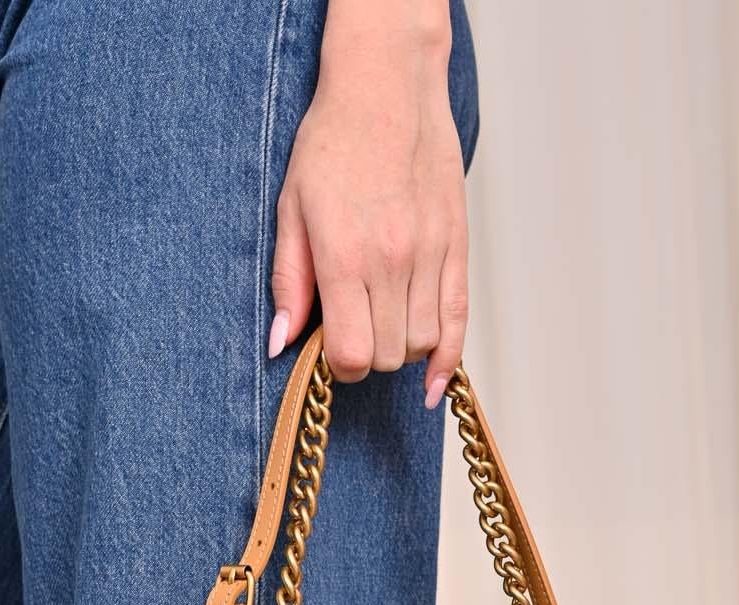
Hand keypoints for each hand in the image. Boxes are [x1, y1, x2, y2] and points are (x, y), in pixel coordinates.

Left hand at [269, 0, 467, 407]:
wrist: (387, 88)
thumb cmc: (333, 143)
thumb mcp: (292, 208)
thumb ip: (288, 281)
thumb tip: (280, 344)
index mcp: (345, 255)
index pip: (350, 355)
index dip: (336, 365)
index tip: (328, 347)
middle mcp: (392, 261)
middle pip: (385, 356)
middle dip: (366, 356)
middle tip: (352, 327)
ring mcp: (430, 255)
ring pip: (420, 344)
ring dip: (398, 349)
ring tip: (381, 323)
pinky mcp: (456, 247)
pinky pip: (457, 323)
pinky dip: (445, 361)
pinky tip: (430, 382)